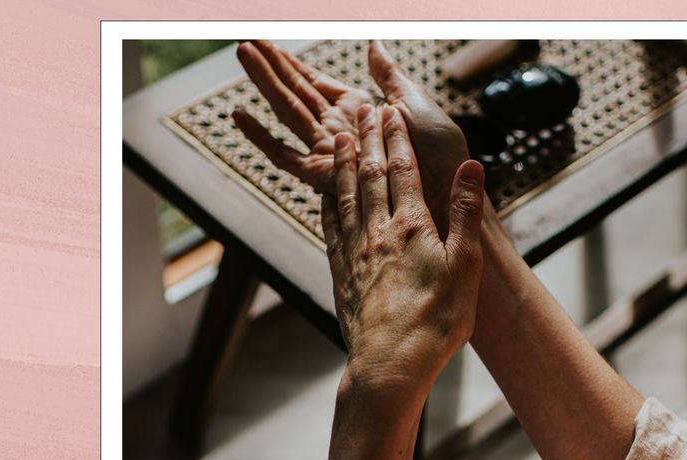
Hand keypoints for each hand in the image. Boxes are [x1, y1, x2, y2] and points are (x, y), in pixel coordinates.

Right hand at [234, 40, 469, 232]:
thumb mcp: (413, 101)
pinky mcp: (322, 176)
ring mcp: (329, 152)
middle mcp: (340, 131)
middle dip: (270, 66)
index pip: (316, 84)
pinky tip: (239, 114)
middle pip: (296, 92)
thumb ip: (388, 74)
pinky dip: (259, 136)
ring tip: (242, 53)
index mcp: (360, 112)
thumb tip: (374, 43)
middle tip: (244, 42)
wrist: (447, 191)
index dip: (293, 64)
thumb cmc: (440, 154)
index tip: (269, 44)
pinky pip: (283, 156)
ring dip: (263, 81)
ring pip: (286, 110)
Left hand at [321, 104, 484, 396]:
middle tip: (362, 109)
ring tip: (337, 138)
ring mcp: (355, 254)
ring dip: (342, 164)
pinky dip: (326, 204)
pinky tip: (322, 195)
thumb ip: (464, 214)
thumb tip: (472, 167)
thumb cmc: (435, 322)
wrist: (390, 364)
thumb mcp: (465, 267)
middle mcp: (377, 233)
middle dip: (367, 139)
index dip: (396, 139)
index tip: (391, 111)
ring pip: (344, 196)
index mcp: (411, 228)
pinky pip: (330, 229)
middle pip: (369, 176)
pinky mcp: (342, 276)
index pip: (402, 171)